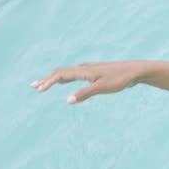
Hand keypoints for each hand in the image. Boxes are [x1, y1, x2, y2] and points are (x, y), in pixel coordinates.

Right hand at [30, 61, 144, 103]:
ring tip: (44, 84)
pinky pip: (74, 75)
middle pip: (60, 72)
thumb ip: (85, 93)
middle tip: (33, 86)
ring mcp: (89, 70)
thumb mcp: (102, 88)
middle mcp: (84, 68)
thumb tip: (67, 100)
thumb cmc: (120, 79)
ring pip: (67, 73)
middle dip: (46, 79)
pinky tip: (63, 82)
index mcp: (83, 70)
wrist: (135, 71)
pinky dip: (64, 78)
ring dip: (54, 78)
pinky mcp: (94, 73)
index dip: (48, 81)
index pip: (60, 74)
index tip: (38, 89)